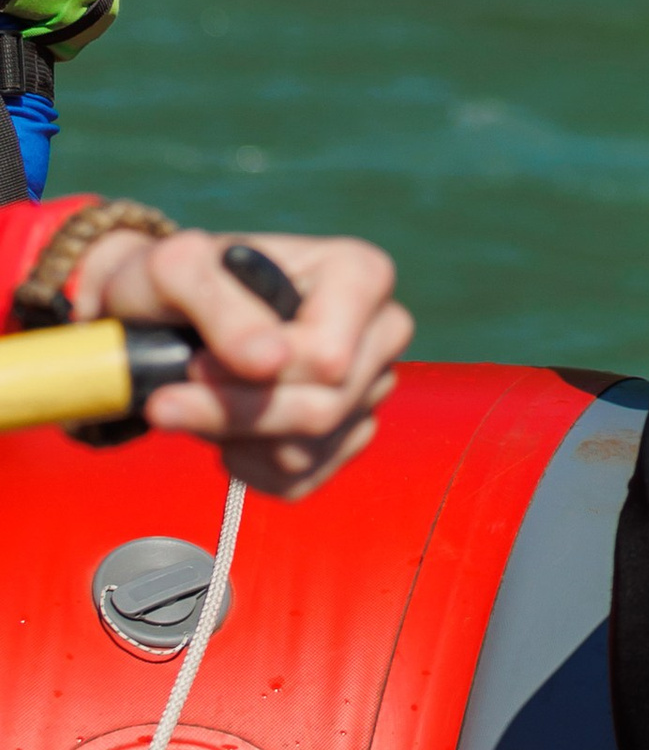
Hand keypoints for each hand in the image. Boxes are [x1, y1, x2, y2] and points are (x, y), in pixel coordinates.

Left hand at [81, 229, 411, 499]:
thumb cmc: (179, 279)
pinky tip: (223, 428)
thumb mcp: (176, 269)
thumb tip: (269, 363)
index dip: (255, 374)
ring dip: (233, 438)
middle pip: (324, 408)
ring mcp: (369, 389)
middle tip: (166, 401)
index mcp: (361, 274)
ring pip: (306, 451)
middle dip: (235, 413)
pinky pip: (299, 480)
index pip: (329, 356)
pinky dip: (246, 466)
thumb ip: (222, 306)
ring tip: (197, 401)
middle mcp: (382, 331)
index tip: (195, 364)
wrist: (171, 314)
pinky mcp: (346, 437)